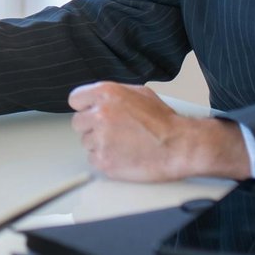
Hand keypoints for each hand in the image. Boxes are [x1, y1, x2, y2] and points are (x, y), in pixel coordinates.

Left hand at [66, 82, 248, 181]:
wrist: (179, 146)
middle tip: (112, 131)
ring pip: (86, 142)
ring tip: (123, 144)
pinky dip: (105, 159)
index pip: (75, 99)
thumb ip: (113, 94)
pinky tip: (122, 155)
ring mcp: (101, 139)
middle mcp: (100, 114)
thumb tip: (96, 99)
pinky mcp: (104, 161)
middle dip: (91, 127)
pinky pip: (93, 159)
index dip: (85, 107)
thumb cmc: (164, 121)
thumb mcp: (140, 93)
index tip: (90, 113)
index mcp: (107, 94)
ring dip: (99, 144)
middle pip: (78, 123)